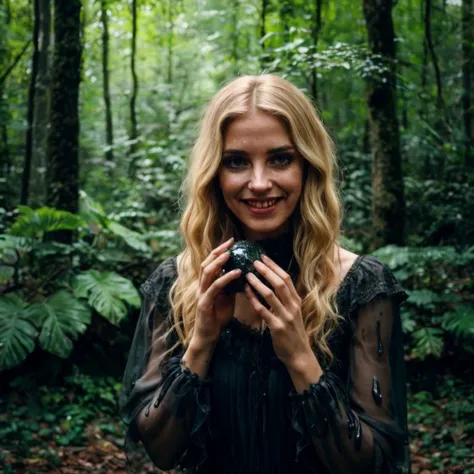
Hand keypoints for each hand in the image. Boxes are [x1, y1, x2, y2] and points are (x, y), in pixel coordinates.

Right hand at [192, 237, 241, 347]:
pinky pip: (214, 287)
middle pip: (207, 263)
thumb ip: (232, 286)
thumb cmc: (218, 317)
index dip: (220, 251)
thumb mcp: (227, 298)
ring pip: (207, 272)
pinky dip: (226, 278)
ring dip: (219, 261)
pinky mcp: (204, 303)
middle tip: (230, 243)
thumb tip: (244, 274)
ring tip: (230, 253)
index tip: (232, 242)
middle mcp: (202, 286)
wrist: (209, 336)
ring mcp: (201, 294)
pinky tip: (237, 273)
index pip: (211, 263)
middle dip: (218, 251)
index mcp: (207, 284)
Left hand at [244, 254, 312, 368]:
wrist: (299, 355)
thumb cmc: (293, 333)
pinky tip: (246, 293)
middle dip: (266, 270)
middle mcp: (293, 306)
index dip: (274, 266)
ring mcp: (285, 317)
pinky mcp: (277, 327)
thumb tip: (272, 283)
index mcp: (296, 301)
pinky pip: (263, 311)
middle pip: (279, 283)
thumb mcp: (293, 313)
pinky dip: (254, 300)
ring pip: (270, 295)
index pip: (286, 278)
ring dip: (258, 283)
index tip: (263, 257)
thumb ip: (284, 299)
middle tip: (254, 261)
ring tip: (247, 274)